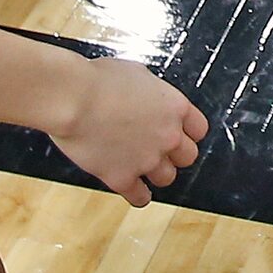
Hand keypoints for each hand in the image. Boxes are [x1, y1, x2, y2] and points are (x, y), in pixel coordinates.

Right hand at [50, 56, 206, 205]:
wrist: (74, 99)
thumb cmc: (99, 81)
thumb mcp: (138, 74)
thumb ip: (152, 94)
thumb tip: (149, 99)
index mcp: (175, 107)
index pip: (199, 129)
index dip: (188, 132)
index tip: (182, 135)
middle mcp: (168, 136)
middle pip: (188, 157)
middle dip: (175, 154)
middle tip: (161, 151)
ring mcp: (147, 160)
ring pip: (167, 179)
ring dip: (157, 173)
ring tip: (144, 167)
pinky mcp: (123, 178)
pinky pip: (140, 197)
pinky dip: (138, 195)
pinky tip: (134, 190)